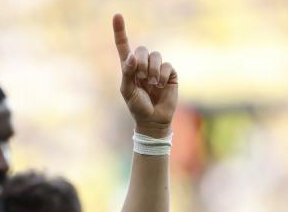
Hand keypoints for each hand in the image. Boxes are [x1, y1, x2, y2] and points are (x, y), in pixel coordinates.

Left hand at [112, 14, 177, 137]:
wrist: (153, 120)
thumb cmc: (137, 106)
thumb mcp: (127, 91)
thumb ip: (127, 73)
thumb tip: (132, 57)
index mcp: (129, 67)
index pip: (123, 45)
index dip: (120, 31)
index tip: (117, 15)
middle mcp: (143, 64)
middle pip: (142, 49)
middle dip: (141, 62)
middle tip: (141, 78)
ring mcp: (157, 68)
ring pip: (156, 55)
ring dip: (152, 70)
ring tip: (152, 83)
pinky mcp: (170, 74)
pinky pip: (167, 65)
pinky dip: (163, 75)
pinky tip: (161, 85)